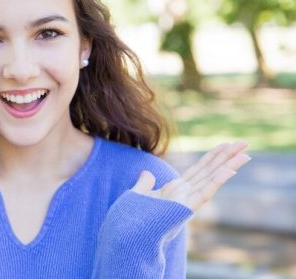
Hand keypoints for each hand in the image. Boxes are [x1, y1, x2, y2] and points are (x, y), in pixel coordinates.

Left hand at [131, 141, 250, 211]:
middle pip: (210, 171)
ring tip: (245, 154)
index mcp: (177, 189)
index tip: (225, 145)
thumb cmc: (135, 219)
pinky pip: (205, 192)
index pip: (199, 169)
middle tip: (244, 143)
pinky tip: (230, 169)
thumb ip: (144, 184)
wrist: (132, 235)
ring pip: (212, 179)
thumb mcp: (139, 196)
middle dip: (227, 157)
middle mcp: (186, 193)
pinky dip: (217, 181)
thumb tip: (146, 173)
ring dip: (229, 166)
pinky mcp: (187, 208)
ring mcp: (188, 201)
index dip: (212, 157)